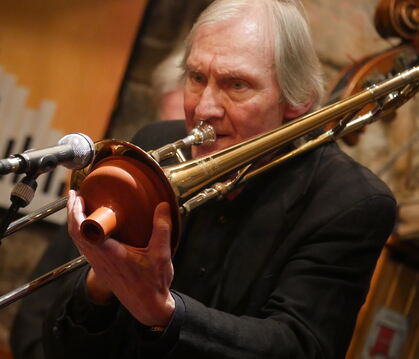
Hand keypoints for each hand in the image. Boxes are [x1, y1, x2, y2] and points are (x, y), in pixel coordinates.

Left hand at [67, 189, 174, 325]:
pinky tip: (93, 226)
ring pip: (78, 241)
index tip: (77, 197)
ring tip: (80, 207)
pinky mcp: (102, 268)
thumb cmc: (153, 284)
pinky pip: (86, 247)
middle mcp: (100, 260)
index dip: (75, 213)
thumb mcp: (161, 254)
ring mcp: (99, 265)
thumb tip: (162, 206)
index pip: (83, 232)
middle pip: (75, 234)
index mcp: (111, 254)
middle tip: (75, 196)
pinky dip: (83, 233)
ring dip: (76, 222)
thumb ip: (162, 229)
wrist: (148, 306)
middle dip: (72, 212)